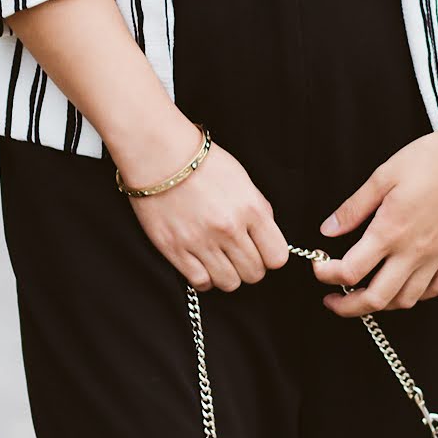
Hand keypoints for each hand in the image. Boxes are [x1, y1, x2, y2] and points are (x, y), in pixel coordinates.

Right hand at [121, 130, 289, 293]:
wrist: (160, 154)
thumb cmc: (202, 162)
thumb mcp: (242, 180)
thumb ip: (258, 209)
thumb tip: (266, 236)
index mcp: (251, 209)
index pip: (277, 257)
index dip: (270, 256)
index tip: (262, 250)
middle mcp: (228, 229)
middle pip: (254, 274)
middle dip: (250, 267)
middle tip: (238, 254)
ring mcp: (201, 241)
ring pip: (229, 283)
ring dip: (227, 274)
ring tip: (219, 259)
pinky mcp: (174, 249)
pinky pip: (200, 282)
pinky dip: (204, 277)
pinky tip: (201, 262)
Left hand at [313, 108, 437, 315]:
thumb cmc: (430, 159)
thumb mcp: (382, 176)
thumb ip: (353, 208)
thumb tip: (327, 230)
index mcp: (390, 231)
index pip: (350, 271)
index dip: (326, 274)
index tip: (318, 266)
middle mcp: (414, 251)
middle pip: (375, 299)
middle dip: (346, 307)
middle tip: (332, 300)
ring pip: (405, 300)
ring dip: (380, 304)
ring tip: (366, 293)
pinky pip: (436, 289)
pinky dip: (417, 295)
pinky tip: (405, 285)